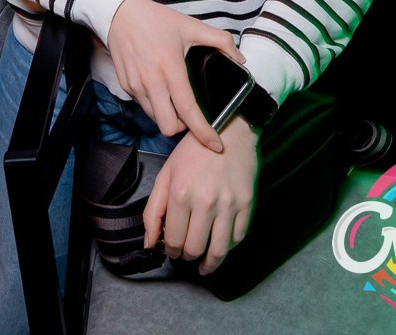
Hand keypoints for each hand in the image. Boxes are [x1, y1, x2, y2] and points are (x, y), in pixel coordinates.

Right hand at [106, 0, 243, 150]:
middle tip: (192, 115)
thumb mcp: (191, 25)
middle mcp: (151, 81)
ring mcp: (136, 86)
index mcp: (170, 68)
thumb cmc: (156, 19)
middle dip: (183, 127)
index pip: (188, 110)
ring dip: (168, 116)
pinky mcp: (127, 86)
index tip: (215, 144)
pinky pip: (144, 106)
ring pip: (155, 119)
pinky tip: (160, 89)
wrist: (120, 13)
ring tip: (176, 100)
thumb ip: (220, 40)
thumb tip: (239, 58)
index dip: (203, 132)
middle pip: (168, 126)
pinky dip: (155, 105)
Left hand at [142, 116, 258, 273]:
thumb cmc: (194, 152)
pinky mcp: (246, 204)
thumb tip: (149, 243)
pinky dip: (227, 248)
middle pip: (194, 249)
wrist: (229, 131)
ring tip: (203, 264)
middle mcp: (205, 202)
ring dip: (208, 263)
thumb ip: (153, 210)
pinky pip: (237, 238)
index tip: (171, 248)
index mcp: (181, 194)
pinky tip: (219, 245)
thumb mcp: (166, 174)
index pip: (173, 240)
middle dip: (187, 255)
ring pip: (218, 251)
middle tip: (185, 252)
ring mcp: (228, 204)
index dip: (170, 250)